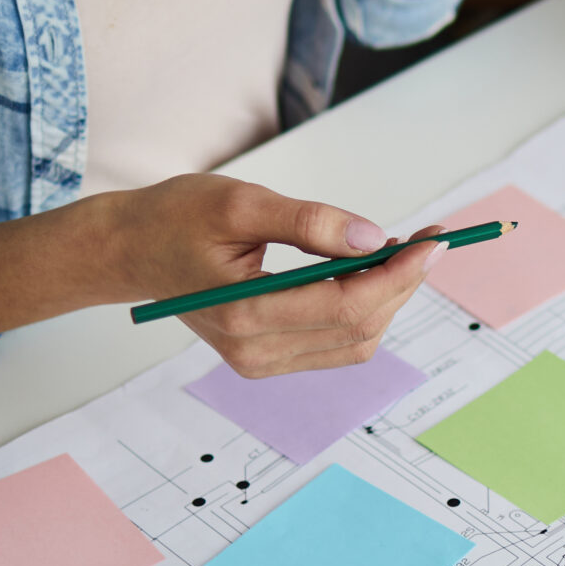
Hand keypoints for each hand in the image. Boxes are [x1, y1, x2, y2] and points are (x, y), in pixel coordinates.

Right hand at [108, 175, 439, 377]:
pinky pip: (336, 343)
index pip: (347, 305)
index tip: (434, 241)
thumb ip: (309, 222)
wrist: (131, 249)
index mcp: (245, 315)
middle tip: (428, 239)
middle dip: (403, 283)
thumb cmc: (176, 218)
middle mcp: (255, 352)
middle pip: (360, 327)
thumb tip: (372, 239)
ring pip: (355, 341)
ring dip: (389, 298)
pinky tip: (370, 272)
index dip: (399, 275)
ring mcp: (261, 362)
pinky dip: (364, 310)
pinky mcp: (267, 359)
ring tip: (401, 251)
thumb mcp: (240, 203)